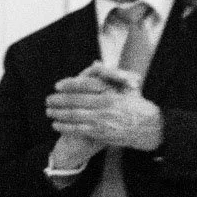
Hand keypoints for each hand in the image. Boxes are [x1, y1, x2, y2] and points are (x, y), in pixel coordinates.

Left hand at [46, 65, 163, 150]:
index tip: (57, 85)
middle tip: (48, 100)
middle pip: (75, 101)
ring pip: (73, 116)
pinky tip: (55, 124)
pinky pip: (77, 129)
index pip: (84, 86)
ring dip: (58, 114)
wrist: (148, 128)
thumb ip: (109, 75)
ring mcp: (101, 120)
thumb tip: (94, 63)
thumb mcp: (128, 87)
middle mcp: (105, 106)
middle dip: (58, 100)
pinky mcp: (99, 133)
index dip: (68, 85)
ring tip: (48, 112)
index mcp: (111, 93)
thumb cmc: (136, 106)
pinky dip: (64, 126)